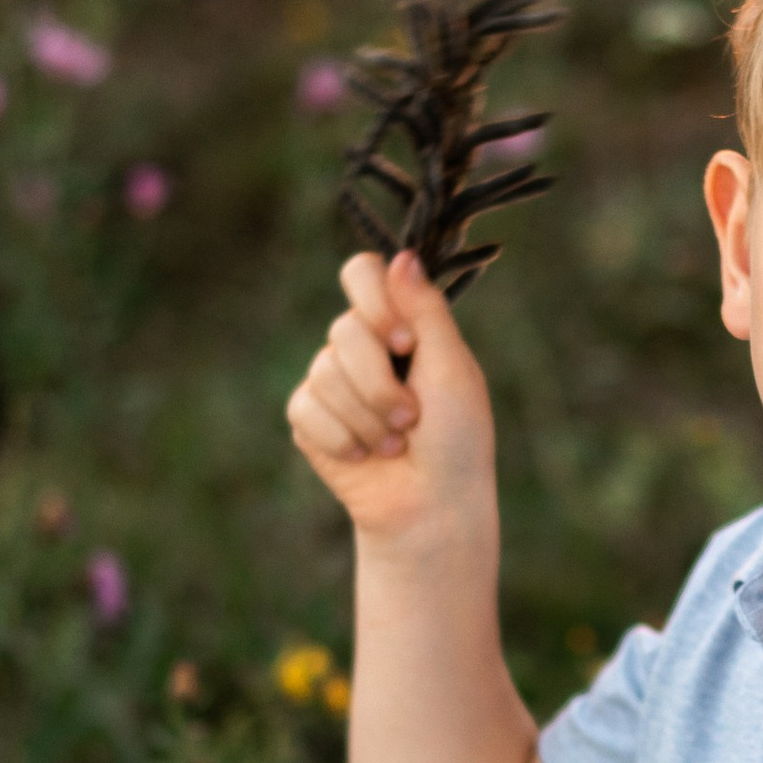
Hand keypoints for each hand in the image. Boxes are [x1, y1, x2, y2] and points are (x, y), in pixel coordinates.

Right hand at [286, 250, 493, 550]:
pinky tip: (364, 457)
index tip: (403, 342)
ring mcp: (330, 382)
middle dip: (380, 382)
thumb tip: (402, 255)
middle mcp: (361, 347)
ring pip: (323, 371)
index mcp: (399, 325)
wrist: (432, 506)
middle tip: (411, 417)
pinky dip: (342, 439)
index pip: (362, 274)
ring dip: (367, 418)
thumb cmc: (456, 438)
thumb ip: (426, 311)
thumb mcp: (451, 368)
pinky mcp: (308, 420)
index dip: (374, 302)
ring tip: (395, 443)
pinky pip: (305, 409)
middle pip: (343, 330)